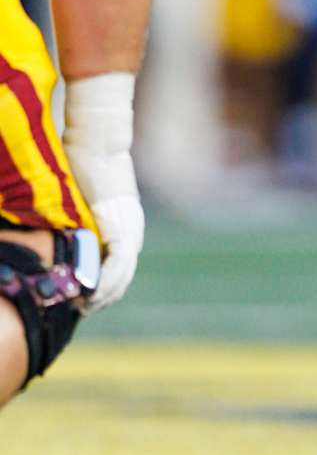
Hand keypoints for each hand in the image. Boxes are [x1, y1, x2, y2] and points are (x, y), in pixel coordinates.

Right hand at [61, 74, 142, 312]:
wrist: (98, 144)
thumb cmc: (83, 166)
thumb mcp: (76, 201)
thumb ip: (70, 221)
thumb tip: (48, 231)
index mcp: (123, 230)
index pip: (117, 271)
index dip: (101, 289)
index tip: (80, 302)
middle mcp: (131, 234)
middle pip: (120, 279)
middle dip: (100, 297)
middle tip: (76, 310)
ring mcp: (130, 231)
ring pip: (120, 278)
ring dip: (101, 296)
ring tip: (79, 307)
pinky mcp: (123, 228)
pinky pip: (117, 267)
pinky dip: (104, 284)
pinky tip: (88, 296)